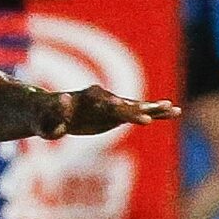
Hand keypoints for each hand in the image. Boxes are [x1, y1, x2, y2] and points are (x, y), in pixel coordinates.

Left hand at [33, 85, 179, 139]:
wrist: (45, 110)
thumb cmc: (43, 117)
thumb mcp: (44, 120)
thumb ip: (54, 115)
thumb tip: (63, 100)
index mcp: (87, 98)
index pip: (108, 104)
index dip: (122, 109)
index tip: (136, 116)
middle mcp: (103, 98)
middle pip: (126, 104)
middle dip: (142, 109)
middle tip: (161, 113)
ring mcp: (110, 105)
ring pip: (136, 106)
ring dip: (155, 108)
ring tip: (175, 109)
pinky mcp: (115, 113)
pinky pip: (138, 112)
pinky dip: (154, 112)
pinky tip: (173, 112)